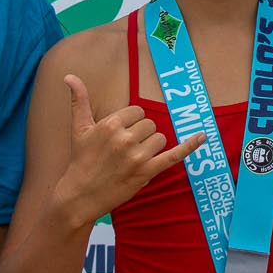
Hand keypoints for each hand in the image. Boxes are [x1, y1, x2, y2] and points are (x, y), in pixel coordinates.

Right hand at [50, 73, 204, 228]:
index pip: (137, 112)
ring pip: (160, 139)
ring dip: (151, 147)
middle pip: (150, 125)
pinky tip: (202, 136)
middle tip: (124, 150)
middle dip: (141, 135)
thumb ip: (79, 100)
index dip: (131, 123)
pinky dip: (189, 146)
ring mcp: (137, 156)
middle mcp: (124, 138)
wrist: (79, 196)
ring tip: (133, 159)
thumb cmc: (80, 160)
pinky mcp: (146, 172)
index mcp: (110, 124)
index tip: (119, 135)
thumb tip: (69, 76)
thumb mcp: (78, 128)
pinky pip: (174, 156)